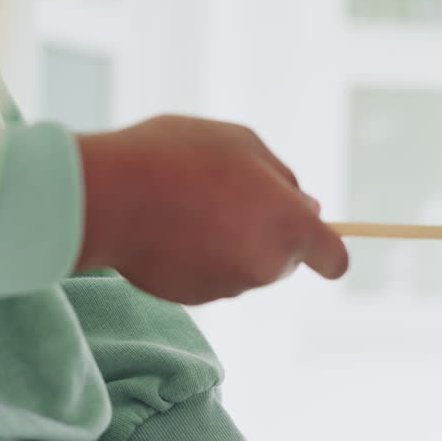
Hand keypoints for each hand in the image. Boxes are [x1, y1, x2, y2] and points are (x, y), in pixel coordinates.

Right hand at [74, 115, 348, 304]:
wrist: (108, 198)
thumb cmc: (175, 157)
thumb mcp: (241, 142)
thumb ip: (282, 177)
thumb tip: (306, 206)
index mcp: (289, 226)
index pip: (333, 258)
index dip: (327, 249)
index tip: (315, 240)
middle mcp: (267, 266)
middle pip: (285, 259)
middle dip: (267, 233)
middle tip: (226, 195)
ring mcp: (230, 287)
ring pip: (246, 267)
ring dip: (230, 243)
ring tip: (189, 205)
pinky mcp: (195, 299)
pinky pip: (210, 278)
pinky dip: (198, 259)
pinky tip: (169, 229)